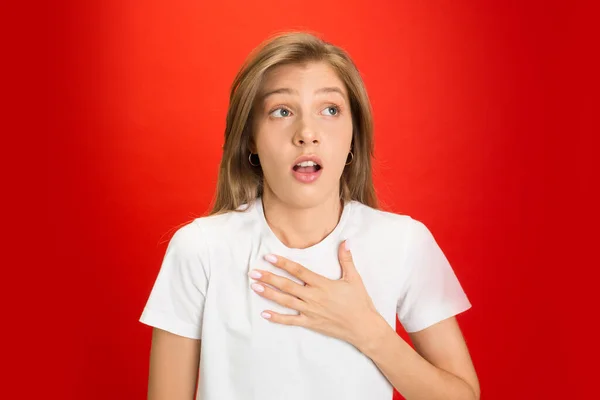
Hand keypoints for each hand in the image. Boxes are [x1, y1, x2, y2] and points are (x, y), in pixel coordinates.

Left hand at [248, 240, 386, 347]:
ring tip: (255, 287)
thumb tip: (345, 241)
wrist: (363, 327)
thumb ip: (346, 259)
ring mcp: (310, 311)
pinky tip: (265, 314)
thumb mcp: (354, 278)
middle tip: (253, 272)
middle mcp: (313, 297)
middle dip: (269, 278)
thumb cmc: (359, 302)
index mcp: (322, 284)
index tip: (269, 257)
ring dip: (269, 294)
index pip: (298, 271)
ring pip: (285, 301)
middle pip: (287, 285)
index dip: (283, 263)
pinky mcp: (310, 323)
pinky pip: (290, 320)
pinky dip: (277, 318)